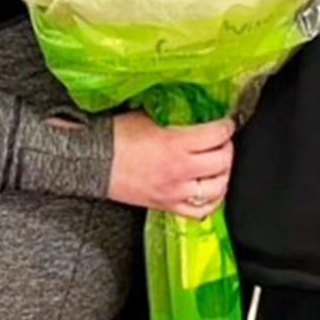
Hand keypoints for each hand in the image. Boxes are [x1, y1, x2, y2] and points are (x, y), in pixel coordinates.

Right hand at [109, 112, 234, 219]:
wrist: (92, 162)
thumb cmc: (115, 138)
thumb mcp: (147, 115)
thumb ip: (173, 114)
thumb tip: (190, 108)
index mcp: (176, 144)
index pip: (216, 135)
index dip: (226, 126)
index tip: (227, 123)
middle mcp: (180, 170)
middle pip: (222, 161)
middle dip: (227, 148)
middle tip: (223, 141)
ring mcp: (175, 191)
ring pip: (217, 188)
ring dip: (224, 174)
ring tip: (220, 164)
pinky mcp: (167, 205)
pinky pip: (200, 211)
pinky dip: (212, 201)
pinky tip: (211, 190)